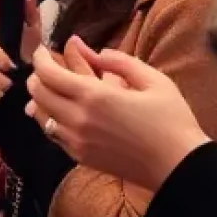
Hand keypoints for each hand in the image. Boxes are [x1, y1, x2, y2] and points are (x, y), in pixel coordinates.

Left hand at [25, 41, 208, 189]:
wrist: (179, 166)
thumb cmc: (172, 120)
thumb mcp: (153, 80)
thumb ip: (120, 61)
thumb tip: (95, 51)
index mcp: (94, 96)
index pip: (48, 73)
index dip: (40, 58)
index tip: (42, 50)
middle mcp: (77, 119)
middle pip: (38, 93)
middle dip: (37, 76)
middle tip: (47, 67)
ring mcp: (75, 140)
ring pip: (40, 115)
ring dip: (41, 98)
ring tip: (52, 88)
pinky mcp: (79, 156)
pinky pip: (52, 133)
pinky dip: (50, 118)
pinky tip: (62, 112)